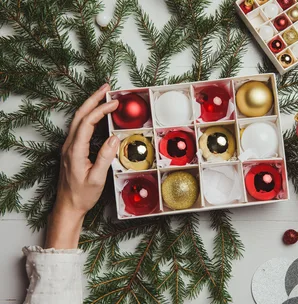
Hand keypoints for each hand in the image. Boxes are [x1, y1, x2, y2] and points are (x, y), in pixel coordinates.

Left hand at [45, 83, 119, 248]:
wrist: (67, 206)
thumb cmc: (82, 195)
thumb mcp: (96, 178)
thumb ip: (105, 157)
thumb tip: (114, 138)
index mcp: (75, 151)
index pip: (87, 123)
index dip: (100, 110)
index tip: (114, 103)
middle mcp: (69, 145)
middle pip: (79, 115)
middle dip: (93, 99)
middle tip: (106, 87)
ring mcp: (69, 147)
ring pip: (78, 119)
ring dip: (90, 105)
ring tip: (103, 96)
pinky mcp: (71, 150)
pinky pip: (80, 127)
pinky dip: (89, 116)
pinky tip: (97, 115)